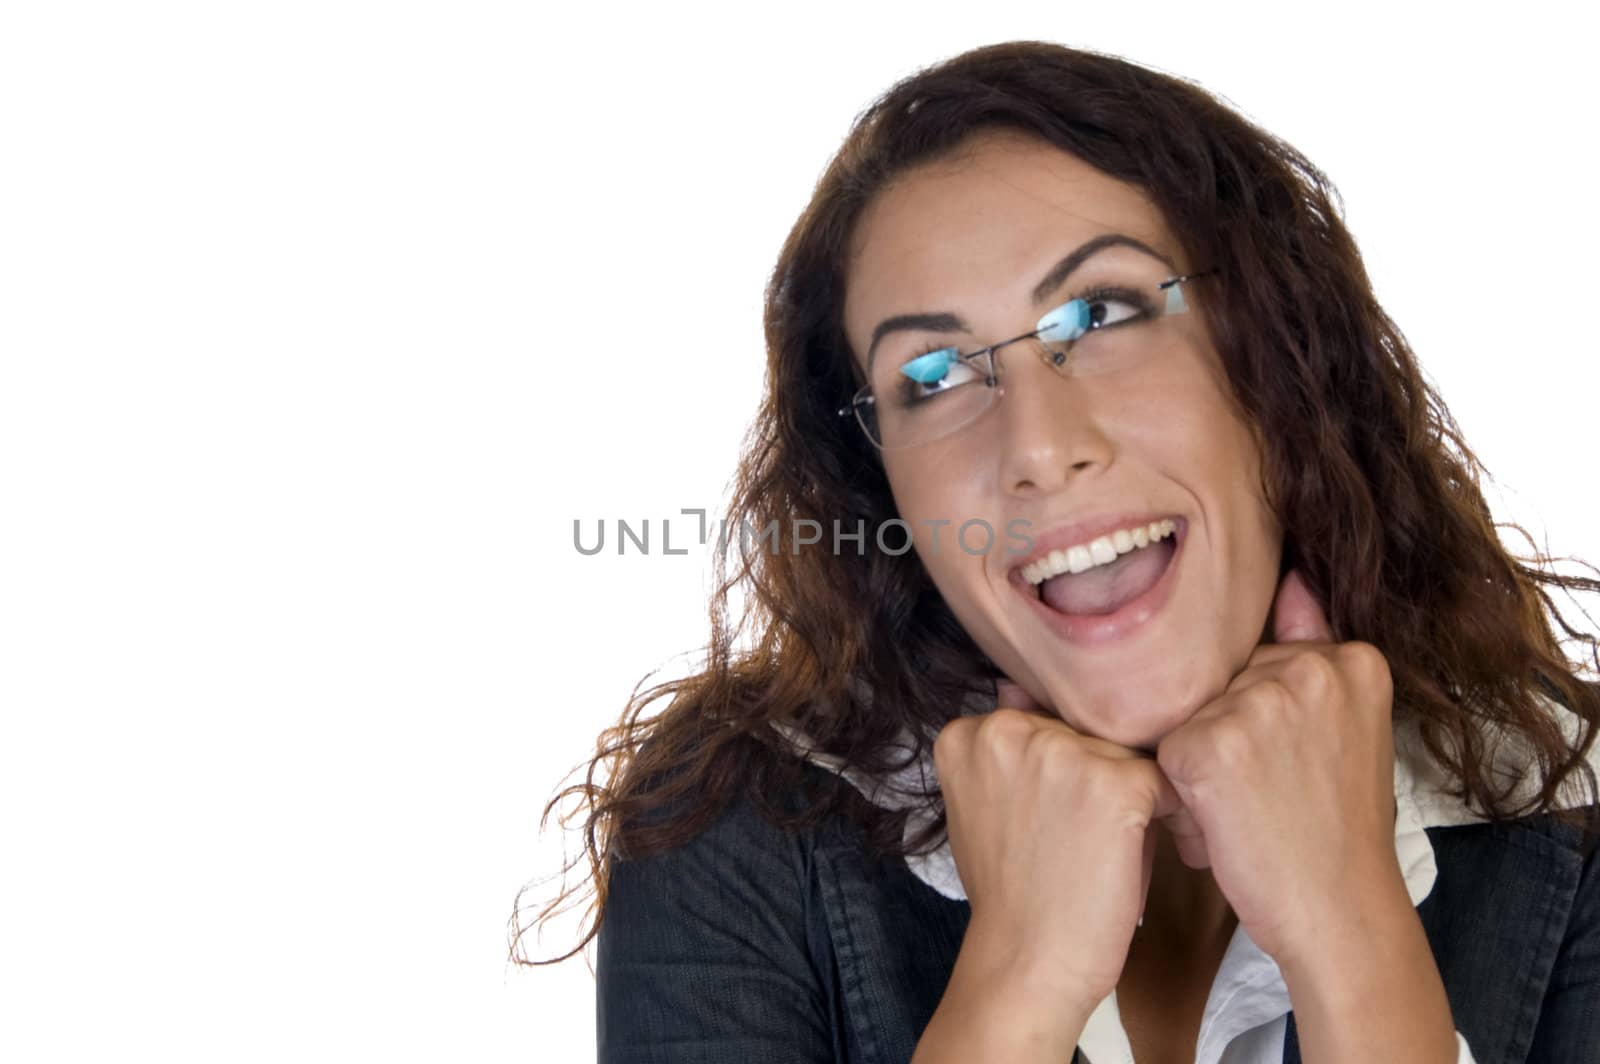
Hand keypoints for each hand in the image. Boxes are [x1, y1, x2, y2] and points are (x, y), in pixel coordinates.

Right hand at [933, 682, 1182, 1013]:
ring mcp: (1062, 751)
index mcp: (968, 731)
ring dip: (1130, 796)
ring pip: (1126, 752)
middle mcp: (1007, 728)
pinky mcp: (1114, 782)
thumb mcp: (990, 805)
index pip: (1043, 723)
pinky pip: (1165, 782)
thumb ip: (1007, 748)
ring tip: (1101, 849)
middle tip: (1076, 841)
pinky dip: (1164, 819)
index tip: (1049, 820)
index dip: (1059, 772)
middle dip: (1094, 778)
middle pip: (1085, 731)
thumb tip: (1015, 684)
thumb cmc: (1014, 891)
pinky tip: (1131, 855)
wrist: (1024, 964)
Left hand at [1153, 569, 1400, 962]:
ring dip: (1198, 773)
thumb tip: (1293, 578)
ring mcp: (1256, 703)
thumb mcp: (1343, 729)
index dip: (1262, 722)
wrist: (1342, 917)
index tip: (1293, 769)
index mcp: (1350, 657)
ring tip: (1249, 816)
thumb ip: (1311, 651)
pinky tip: (1224, 830)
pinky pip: (1161, 755)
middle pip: (1221, 685)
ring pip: (1186, 718)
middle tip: (1272, 801)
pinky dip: (1178, 801)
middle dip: (1226, 742)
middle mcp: (1306, 668)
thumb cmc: (1335, 831)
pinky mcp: (1208, 744)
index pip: (1264, 659)